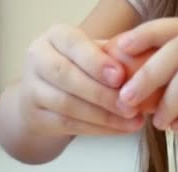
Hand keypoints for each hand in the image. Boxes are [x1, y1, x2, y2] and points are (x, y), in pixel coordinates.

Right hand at [19, 24, 143, 135]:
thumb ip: (114, 56)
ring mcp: (32, 89)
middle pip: (66, 75)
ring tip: (132, 121)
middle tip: (131, 106)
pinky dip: (97, 129)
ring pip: (67, 104)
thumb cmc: (79, 69)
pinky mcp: (35, 116)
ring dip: (104, 116)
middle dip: (102, 94)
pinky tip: (119, 129)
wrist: (43, 96)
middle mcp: (38, 58)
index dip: (96, 61)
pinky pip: (68, 125)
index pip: (73, 43)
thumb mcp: (94, 55)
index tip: (120, 76)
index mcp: (55, 36)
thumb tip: (145, 64)